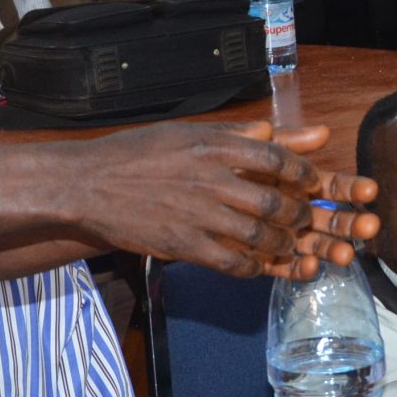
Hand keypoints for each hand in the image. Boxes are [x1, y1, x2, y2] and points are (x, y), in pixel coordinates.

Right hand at [77, 122, 377, 278]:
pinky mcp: (183, 244)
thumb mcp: (188, 132)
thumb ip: (238, 134)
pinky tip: (256, 265)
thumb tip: (281, 130)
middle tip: (305, 220)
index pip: (276, 159)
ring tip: (288, 245)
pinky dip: (252, 266)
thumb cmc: (137, 153)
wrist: (86, 184)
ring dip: (282, 245)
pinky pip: (231, 261)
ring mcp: (197, 214)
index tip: (311, 182)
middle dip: (299, 216)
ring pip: (259, 236)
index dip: (302, 174)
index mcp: (214, 146)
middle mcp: (210, 178)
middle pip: (274, 202)